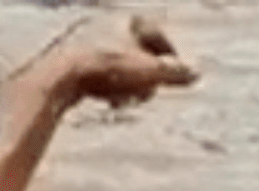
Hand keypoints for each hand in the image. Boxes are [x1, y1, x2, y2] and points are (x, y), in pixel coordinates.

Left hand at [65, 16, 198, 107]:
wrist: (62, 75)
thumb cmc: (107, 69)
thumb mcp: (147, 72)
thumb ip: (174, 73)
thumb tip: (196, 74)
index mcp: (129, 20)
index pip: (159, 37)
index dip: (170, 59)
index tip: (176, 79)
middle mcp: (108, 23)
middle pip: (139, 53)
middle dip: (146, 77)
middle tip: (147, 94)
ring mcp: (89, 39)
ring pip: (121, 66)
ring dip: (128, 86)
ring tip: (125, 101)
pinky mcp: (73, 58)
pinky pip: (101, 74)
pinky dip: (110, 88)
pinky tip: (108, 101)